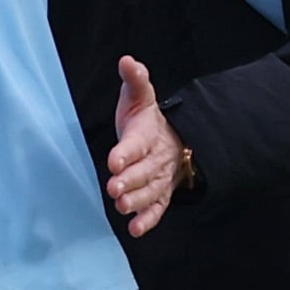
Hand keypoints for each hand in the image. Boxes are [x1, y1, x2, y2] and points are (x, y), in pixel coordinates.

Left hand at [106, 56, 181, 237]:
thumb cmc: (147, 120)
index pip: (136, 144)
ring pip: (150, 192)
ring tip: (122, 206)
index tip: (114, 161)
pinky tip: (135, 229)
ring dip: (137, 201)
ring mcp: (159, 179)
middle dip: (130, 181)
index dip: (126, 153)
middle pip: (143, 172)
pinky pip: (157, 209)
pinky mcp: (160, 195)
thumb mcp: (140, 97)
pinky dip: (148, 220)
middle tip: (114, 188)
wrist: (176, 140)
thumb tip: (127, 60)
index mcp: (147, 135)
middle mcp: (155, 159)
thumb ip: (135, 81)